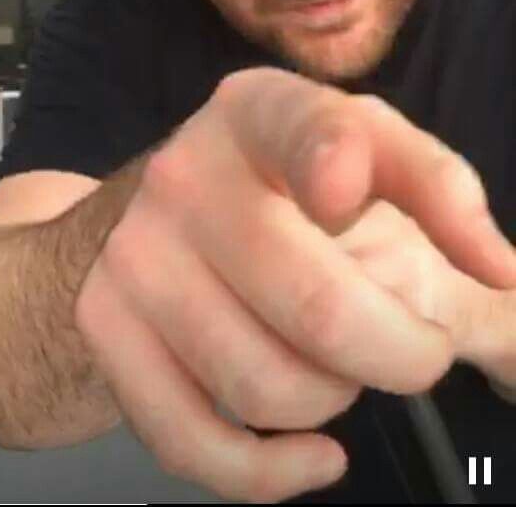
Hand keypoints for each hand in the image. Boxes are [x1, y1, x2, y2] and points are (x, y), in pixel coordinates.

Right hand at [74, 67, 515, 502]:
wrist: (143, 223)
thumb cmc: (278, 191)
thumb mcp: (353, 162)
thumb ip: (438, 198)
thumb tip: (503, 276)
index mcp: (260, 111)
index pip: (310, 130)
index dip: (335, 163)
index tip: (349, 196)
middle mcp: (189, 173)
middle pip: (313, 300)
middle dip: (404, 354)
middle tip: (422, 352)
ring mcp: (137, 255)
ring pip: (266, 384)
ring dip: (333, 398)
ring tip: (337, 367)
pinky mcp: (106, 330)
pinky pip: (198, 442)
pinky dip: (274, 472)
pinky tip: (314, 454)